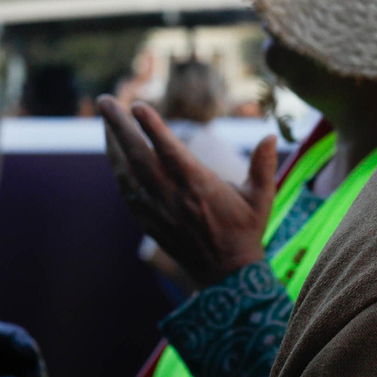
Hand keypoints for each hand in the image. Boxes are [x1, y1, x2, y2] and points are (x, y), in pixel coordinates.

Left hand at [98, 95, 277, 288]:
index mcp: (199, 187)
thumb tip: (271, 136)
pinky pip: (126, 190)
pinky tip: (113, 151)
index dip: (153, 128)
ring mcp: (157, 210)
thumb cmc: (245, 230)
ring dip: (113, 144)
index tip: (138, 106)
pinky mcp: (148, 221)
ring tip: (105, 117)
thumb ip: (264, 166)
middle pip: (139, 157)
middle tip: (105, 101)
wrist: (226, 275)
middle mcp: (172, 197)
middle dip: (120, 127)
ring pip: (127, 172)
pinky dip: (117, 168)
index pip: (170, 152)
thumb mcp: (261, 198)